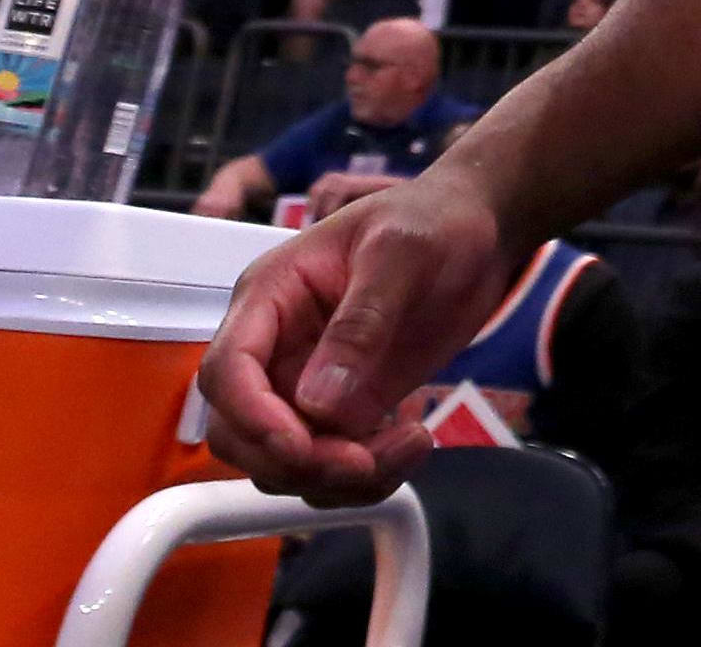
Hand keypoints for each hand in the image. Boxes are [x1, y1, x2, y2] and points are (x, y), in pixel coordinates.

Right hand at [196, 176, 518, 503]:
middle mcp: (276, 346)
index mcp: (270, 296)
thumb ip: (362, 322)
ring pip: (285, 463)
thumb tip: (319, 402)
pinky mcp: (346, 410)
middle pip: (240, 432)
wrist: (475, 233)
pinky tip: (414, 441)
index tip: (301, 446)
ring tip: (411, 442)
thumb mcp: (401, 252)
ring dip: (339, 479)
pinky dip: (368, 478)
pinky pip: (332, 467)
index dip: (252, 417)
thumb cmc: (431, 220)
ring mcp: (307, 384)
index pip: (226, 370)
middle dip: (296, 461)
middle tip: (365, 460)